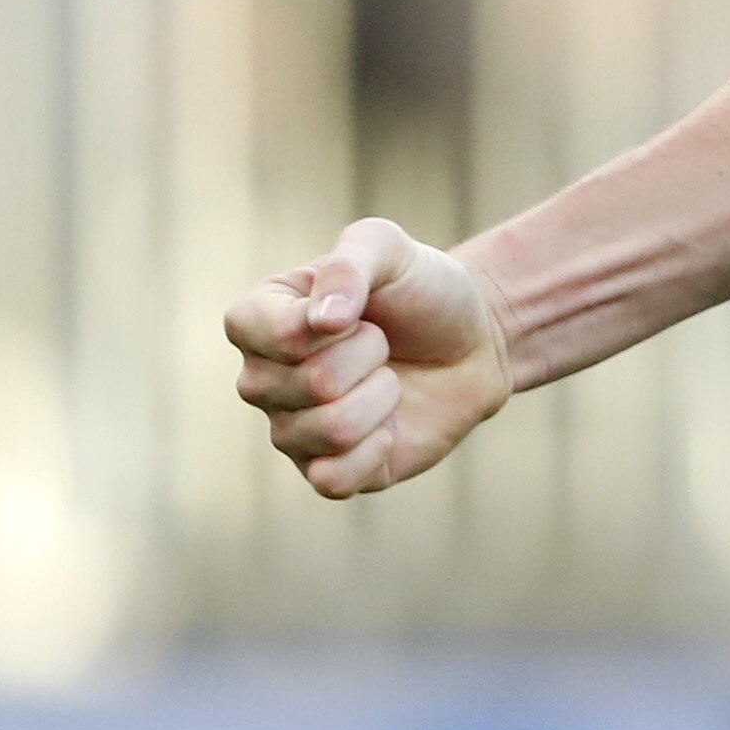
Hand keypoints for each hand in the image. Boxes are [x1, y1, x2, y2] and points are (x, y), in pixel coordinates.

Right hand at [225, 217, 513, 497]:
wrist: (471, 340)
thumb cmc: (420, 289)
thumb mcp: (387, 248)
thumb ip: (349, 265)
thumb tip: (320, 324)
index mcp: (258, 318)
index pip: (262, 331)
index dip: (327, 323)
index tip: (360, 310)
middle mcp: (261, 378)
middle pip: (311, 384)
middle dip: (370, 356)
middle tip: (382, 342)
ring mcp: (289, 429)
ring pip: (329, 431)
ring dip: (382, 398)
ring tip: (387, 378)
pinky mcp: (325, 472)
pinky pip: (333, 480)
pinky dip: (376, 449)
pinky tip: (388, 425)